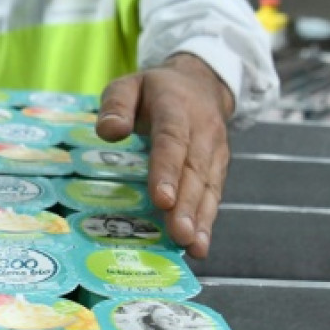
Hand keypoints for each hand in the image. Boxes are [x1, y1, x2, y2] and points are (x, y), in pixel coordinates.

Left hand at [95, 53, 233, 258]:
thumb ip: (116, 104)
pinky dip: (208, 221)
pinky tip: (199, 246)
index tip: (162, 200)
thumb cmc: (155, 91)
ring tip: (192, 246)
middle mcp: (202, 130)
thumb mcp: (129, 84)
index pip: (172, 140)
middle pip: (194, 170)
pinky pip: (215, 194)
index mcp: (176, 108)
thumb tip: (109, 132)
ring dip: (201, 219)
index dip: (167, 170)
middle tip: (178, 234)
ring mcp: (215, 150)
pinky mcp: (220, 167)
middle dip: (187, 205)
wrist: (201, 83)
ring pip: (209, 186)